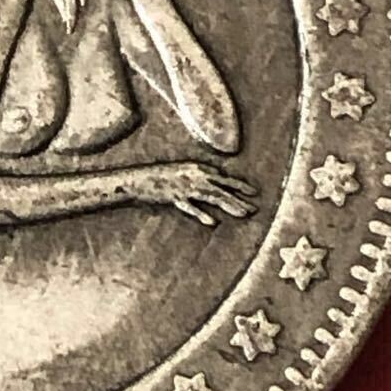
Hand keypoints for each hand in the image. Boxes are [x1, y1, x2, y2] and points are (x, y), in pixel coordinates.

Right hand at [126, 161, 257, 225]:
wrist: (136, 179)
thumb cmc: (158, 177)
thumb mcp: (180, 173)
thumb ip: (196, 178)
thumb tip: (212, 181)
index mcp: (196, 168)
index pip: (222, 178)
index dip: (238, 185)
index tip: (252, 193)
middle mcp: (194, 176)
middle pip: (222, 187)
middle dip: (239, 197)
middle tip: (254, 207)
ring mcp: (185, 186)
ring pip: (212, 196)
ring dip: (229, 205)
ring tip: (244, 214)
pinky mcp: (174, 196)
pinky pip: (190, 206)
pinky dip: (201, 214)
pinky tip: (212, 222)